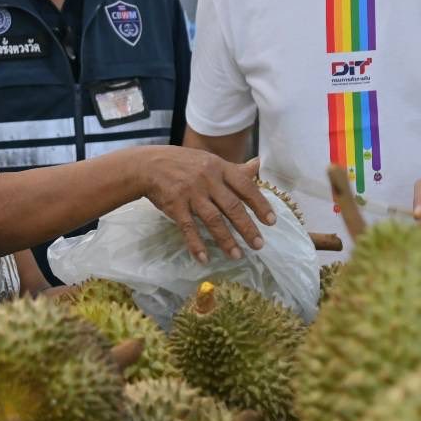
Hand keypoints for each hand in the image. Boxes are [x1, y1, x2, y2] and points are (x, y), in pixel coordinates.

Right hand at [140, 151, 275, 263]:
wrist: (149, 165)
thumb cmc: (184, 164)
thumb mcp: (210, 161)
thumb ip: (234, 168)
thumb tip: (258, 164)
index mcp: (219, 167)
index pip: (245, 186)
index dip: (259, 204)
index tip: (271, 222)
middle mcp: (207, 179)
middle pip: (231, 206)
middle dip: (246, 227)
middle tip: (259, 245)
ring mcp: (191, 192)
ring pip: (212, 219)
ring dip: (226, 239)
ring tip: (237, 255)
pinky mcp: (175, 205)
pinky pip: (188, 228)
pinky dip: (196, 244)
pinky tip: (204, 259)